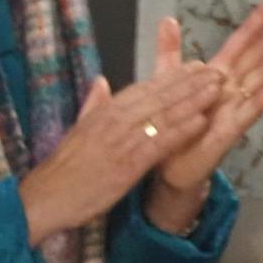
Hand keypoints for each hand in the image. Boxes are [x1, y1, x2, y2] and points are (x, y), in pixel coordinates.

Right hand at [18, 55, 224, 244]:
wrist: (45, 197)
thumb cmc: (62, 169)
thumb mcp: (77, 129)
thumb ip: (92, 105)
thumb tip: (101, 82)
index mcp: (102, 112)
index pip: (142, 88)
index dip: (171, 76)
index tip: (194, 66)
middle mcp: (113, 121)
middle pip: (157, 97)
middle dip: (189, 83)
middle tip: (217, 71)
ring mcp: (120, 142)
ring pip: (161, 116)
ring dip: (192, 101)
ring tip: (217, 90)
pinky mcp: (126, 165)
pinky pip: (158, 144)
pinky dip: (180, 132)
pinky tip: (200, 122)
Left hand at [149, 2, 262, 217]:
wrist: (167, 166)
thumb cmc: (172, 125)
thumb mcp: (165, 81)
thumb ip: (169, 52)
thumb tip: (169, 19)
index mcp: (215, 76)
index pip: (240, 43)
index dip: (258, 22)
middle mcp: (230, 89)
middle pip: (258, 58)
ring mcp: (235, 108)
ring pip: (262, 78)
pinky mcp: (233, 128)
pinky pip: (254, 108)